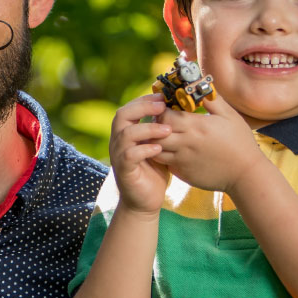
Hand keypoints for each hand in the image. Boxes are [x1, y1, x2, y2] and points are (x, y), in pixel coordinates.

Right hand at [107, 93, 171, 212]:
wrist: (145, 201)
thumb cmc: (154, 171)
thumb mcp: (159, 145)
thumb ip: (161, 129)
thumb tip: (179, 108)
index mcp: (125, 133)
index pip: (129, 108)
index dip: (144, 99)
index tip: (163, 96)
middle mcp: (118, 142)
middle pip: (122, 115)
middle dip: (143, 108)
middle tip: (163, 107)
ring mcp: (118, 156)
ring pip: (126, 134)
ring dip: (148, 129)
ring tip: (168, 130)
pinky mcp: (124, 171)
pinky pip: (129, 155)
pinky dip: (145, 149)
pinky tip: (159, 149)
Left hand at [155, 91, 263, 194]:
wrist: (245, 173)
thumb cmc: (239, 141)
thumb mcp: (229, 115)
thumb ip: (212, 100)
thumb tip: (199, 84)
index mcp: (197, 126)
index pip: (165, 115)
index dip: (161, 110)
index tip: (166, 108)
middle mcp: (186, 143)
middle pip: (155, 132)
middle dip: (154, 125)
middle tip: (161, 122)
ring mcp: (182, 160)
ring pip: (155, 149)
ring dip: (155, 141)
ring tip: (164, 135)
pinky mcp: (183, 172)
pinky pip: (163, 163)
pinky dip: (161, 155)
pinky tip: (170, 150)